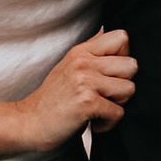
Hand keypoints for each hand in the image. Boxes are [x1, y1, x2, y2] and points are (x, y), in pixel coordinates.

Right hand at [16, 27, 136, 149]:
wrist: (28, 123)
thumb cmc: (52, 100)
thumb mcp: (70, 68)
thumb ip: (93, 56)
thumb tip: (122, 46)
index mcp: (80, 51)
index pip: (121, 37)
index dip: (124, 57)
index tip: (111, 74)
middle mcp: (83, 62)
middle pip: (132, 65)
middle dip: (124, 85)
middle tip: (105, 96)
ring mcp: (85, 81)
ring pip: (129, 89)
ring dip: (117, 105)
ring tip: (98, 109)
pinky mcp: (87, 102)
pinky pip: (119, 113)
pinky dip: (108, 123)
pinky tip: (93, 122)